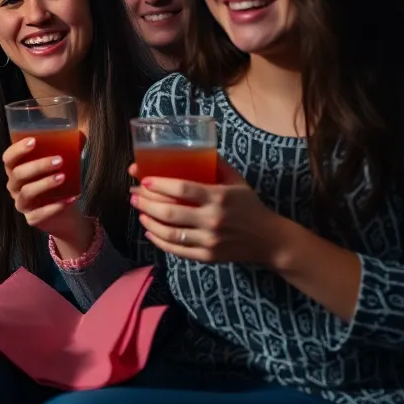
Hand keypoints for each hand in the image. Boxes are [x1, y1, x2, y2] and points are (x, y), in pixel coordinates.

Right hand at [3, 138, 88, 249]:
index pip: (8, 158)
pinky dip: (55, 207)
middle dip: (37, 166)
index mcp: (16, 170)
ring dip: (44, 183)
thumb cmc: (59, 183)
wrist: (65, 215)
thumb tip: (79, 134)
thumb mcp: (62, 165)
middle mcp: (15, 187)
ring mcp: (22, 204)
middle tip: (59, 160)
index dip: (17, 149)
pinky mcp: (32, 219)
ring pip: (27, 192)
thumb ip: (67, 149)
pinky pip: (39, 214)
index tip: (33, 141)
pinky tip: (70, 199)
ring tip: (63, 177)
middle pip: (18, 174)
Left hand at [130, 157, 282, 264]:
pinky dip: (159, 240)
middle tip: (133, 195)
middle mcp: (212, 219)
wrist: (269, 240)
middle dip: (146, 202)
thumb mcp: (237, 181)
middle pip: (170, 212)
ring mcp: (209, 241)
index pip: (183, 189)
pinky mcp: (207, 257)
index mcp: (218, 197)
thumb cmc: (250, 206)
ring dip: (149, 221)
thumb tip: (194, 146)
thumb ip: (216, 164)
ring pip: (170, 233)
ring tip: (139, 211)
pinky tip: (149, 231)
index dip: (160, 184)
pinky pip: (176, 250)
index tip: (144, 180)